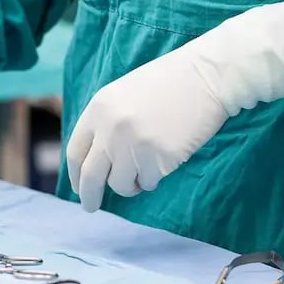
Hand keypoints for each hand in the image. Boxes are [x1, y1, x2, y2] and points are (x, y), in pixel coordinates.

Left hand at [66, 48, 230, 212]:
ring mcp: (134, 146)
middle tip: (91, 206)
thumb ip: (106, 123)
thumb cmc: (169, 82)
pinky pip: (149, 182)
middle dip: (90, 196)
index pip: (76, 152)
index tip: (79, 187)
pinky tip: (167, 156)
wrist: (207, 76)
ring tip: (147, 165)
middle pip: (91, 177)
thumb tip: (97, 160)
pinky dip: (155, 177)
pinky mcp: (158, 159)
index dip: (76, 175)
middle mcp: (110, 130)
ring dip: (132, 183)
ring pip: (121, 185)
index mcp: (98, 110)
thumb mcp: (123, 95)